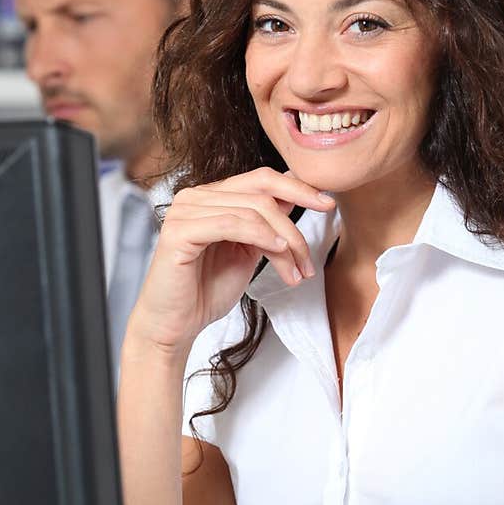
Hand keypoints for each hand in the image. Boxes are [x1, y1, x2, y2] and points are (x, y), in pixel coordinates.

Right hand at [125, 168, 334, 356]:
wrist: (175, 325)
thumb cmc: (206, 291)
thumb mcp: (248, 252)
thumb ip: (266, 225)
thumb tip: (295, 197)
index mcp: (212, 197)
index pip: (261, 179)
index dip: (298, 187)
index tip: (328, 204)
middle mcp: (196, 196)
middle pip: (261, 193)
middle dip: (294, 227)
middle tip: (309, 260)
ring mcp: (185, 210)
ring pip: (252, 211)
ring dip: (284, 243)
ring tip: (296, 273)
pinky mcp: (179, 231)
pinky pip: (232, 224)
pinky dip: (263, 238)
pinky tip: (279, 254)